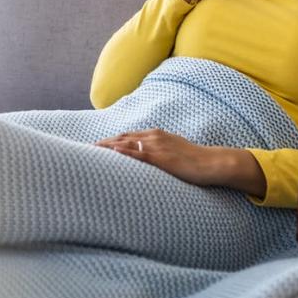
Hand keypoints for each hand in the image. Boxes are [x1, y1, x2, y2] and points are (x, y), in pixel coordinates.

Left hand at [95, 128, 225, 186]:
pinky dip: (122, 153)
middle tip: (87, 149)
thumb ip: (160, 153)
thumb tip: (150, 161)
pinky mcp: (160, 157)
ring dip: (107, 147)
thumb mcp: (174, 152)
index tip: (98, 145)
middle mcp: (154, 136)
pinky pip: (137, 154)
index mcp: (156, 135)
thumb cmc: (195, 161)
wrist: (211, 163)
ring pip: (125, 144)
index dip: (112, 140)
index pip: (128, 136)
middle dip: (104, 143)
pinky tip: (111, 154)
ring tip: (91, 152)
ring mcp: (156, 146)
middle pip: (122, 137)